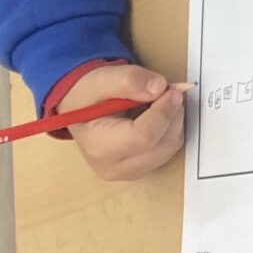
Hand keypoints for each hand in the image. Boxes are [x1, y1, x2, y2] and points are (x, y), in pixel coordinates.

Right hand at [58, 63, 186, 181]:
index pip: (143, 137)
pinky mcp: (140, 170)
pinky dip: (170, 129)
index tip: (173, 91)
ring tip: (160, 101)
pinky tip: (158, 115)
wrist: (79, 111)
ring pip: (170, 148)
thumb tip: (159, 87)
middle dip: (172, 114)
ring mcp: (128, 173)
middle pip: (162, 145)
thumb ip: (129, 80)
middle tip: (168, 90)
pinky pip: (168, 150)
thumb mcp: (101, 78)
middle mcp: (114, 167)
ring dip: (174, 121)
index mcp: (98, 146)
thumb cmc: (88, 96)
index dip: (163, 112)